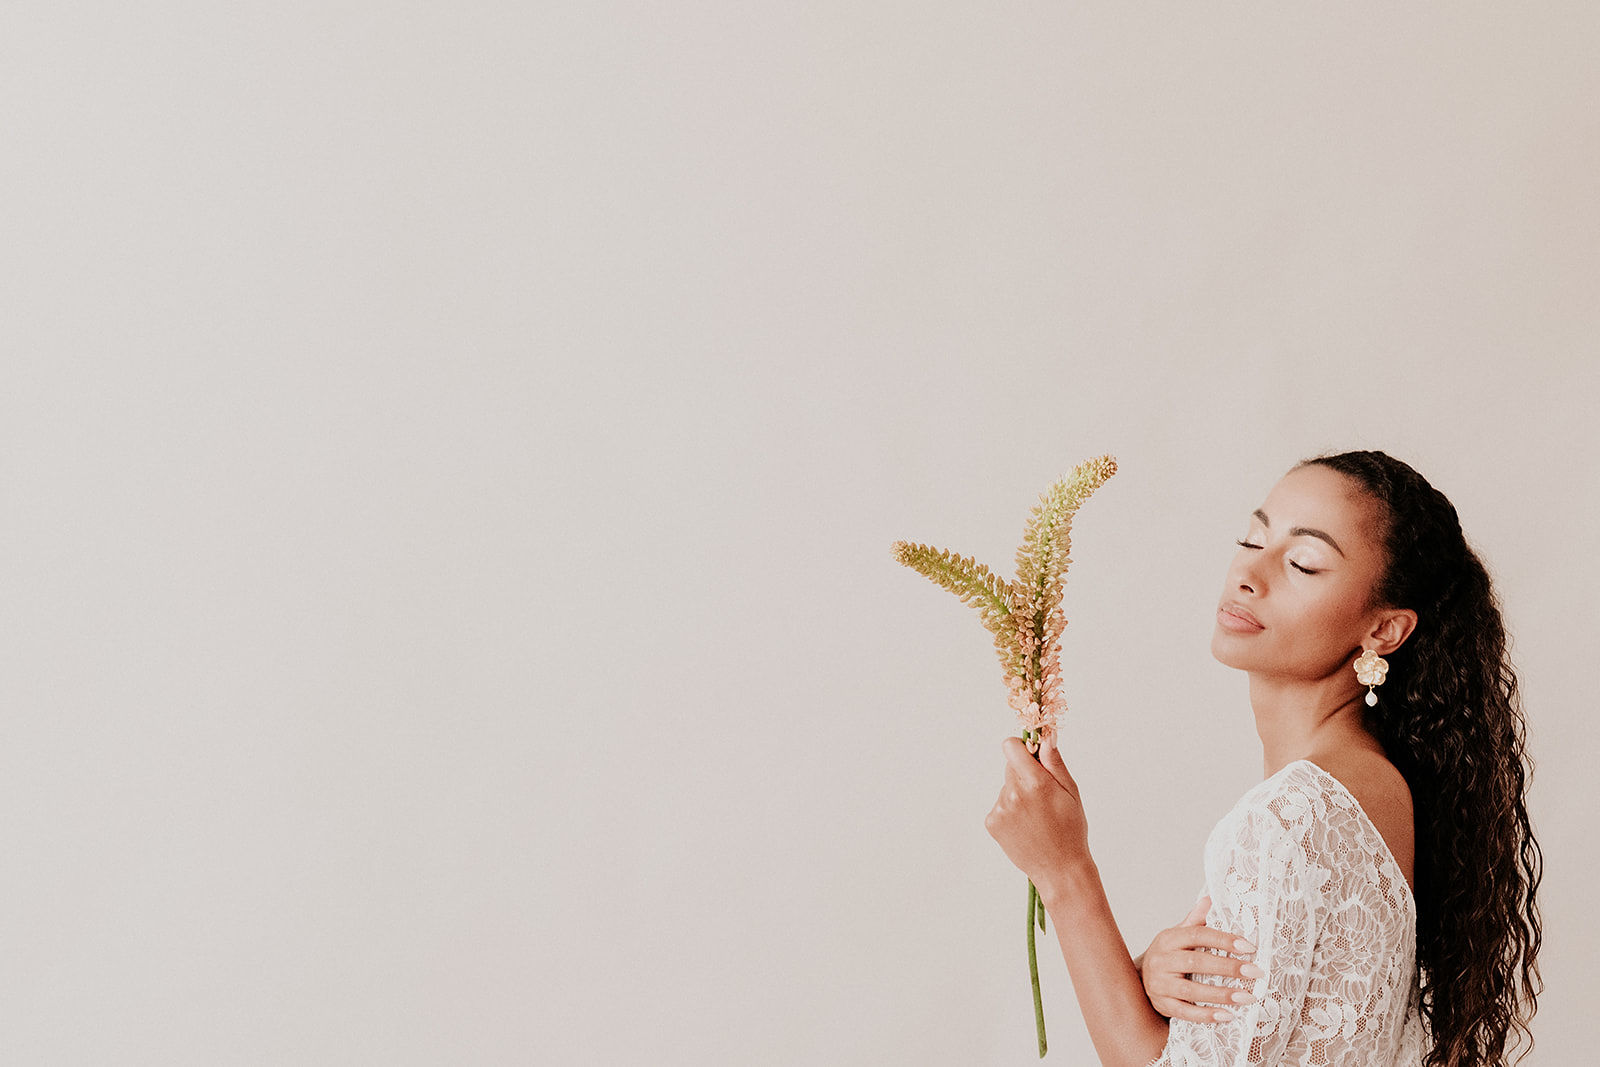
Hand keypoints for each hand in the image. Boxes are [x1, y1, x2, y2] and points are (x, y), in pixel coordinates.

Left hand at [984, 734, 1092, 897]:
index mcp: (1035, 783)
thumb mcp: (1071, 792)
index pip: (1011, 747)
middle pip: (1010, 767)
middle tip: (1043, 795)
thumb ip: (1054, 762)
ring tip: (1037, 817)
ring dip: (1018, 795)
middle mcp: (1013, 794)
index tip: (1032, 757)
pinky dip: (1011, 811)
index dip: (1022, 748)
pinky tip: (1026, 826)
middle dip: (1025, 774)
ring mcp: (1000, 809)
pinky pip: (1000, 805)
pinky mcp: (992, 823)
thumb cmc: (1071, 830)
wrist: (1060, 870)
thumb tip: (1046, 735)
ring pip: (1006, 787)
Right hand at [1136, 895, 1260, 1022]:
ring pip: (1191, 990)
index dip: (1223, 939)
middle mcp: (1161, 960)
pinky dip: (1206, 1015)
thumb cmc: (1168, 955)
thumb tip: (1209, 899)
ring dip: (1221, 994)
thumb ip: (1194, 921)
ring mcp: (1160, 984)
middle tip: (1255, 972)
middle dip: (1228, 967)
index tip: (1249, 946)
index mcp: (1168, 939)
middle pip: (1196, 962)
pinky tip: (1227, 1016)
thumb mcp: (1178, 935)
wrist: (1140, 978)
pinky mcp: (1163, 1005)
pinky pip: (1185, 1012)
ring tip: (1247, 996)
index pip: (1197, 935)